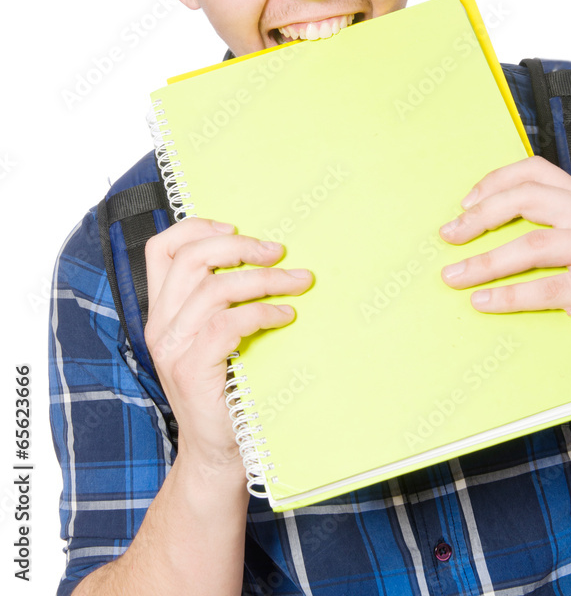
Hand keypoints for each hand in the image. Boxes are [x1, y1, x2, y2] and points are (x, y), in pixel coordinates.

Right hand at [144, 217, 312, 478]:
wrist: (218, 454)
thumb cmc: (227, 390)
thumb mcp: (215, 338)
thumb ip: (220, 301)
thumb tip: (265, 255)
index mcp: (162, 311)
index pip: (161, 249)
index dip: (195, 227)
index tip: (235, 225)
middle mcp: (161, 325)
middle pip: (191, 257)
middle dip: (240, 245)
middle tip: (279, 251)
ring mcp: (173, 349)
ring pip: (214, 287)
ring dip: (263, 279)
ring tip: (298, 282)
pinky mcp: (192, 371)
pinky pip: (227, 324)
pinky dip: (261, 312)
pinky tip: (287, 315)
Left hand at [438, 156, 570, 393]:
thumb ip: (539, 236)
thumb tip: (470, 229)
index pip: (537, 171)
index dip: (496, 181)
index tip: (463, 205)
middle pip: (528, 200)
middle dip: (481, 218)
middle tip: (448, 237)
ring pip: (533, 246)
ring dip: (485, 263)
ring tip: (454, 277)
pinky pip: (549, 288)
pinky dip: (510, 296)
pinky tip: (484, 302)